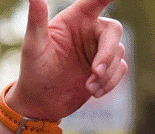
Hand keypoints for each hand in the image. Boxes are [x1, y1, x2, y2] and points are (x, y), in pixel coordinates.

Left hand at [9, 0, 126, 119]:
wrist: (40, 102)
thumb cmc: (33, 70)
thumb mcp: (33, 46)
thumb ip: (36, 20)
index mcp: (73, 19)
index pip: (95, 1)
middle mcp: (89, 30)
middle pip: (113, 30)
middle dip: (107, 53)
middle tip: (95, 72)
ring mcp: (99, 49)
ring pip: (119, 52)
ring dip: (106, 73)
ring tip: (88, 87)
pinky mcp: (106, 67)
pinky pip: (121, 69)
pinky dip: (110, 82)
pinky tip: (94, 92)